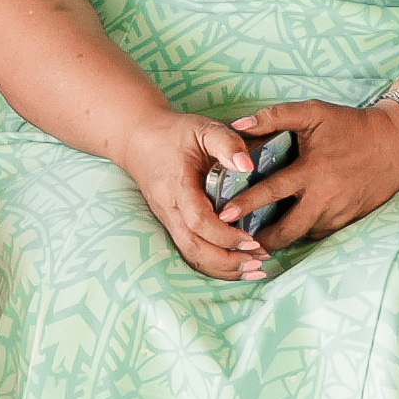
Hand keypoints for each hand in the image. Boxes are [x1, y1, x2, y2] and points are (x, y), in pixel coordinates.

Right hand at [122, 104, 280, 280]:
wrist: (138, 138)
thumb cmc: (175, 133)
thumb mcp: (203, 129)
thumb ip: (227, 144)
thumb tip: (249, 166)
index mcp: (177, 185)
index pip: (199, 221)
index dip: (226, 235)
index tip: (253, 240)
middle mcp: (168, 208)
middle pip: (194, 248)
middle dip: (228, 261)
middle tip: (260, 261)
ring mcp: (167, 219)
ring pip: (191, 255)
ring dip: (223, 268)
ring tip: (254, 269)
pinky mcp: (171, 224)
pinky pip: (190, 251)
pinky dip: (214, 264)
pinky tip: (236, 266)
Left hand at [222, 95, 398, 252]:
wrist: (395, 144)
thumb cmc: (351, 125)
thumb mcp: (314, 112)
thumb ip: (275, 116)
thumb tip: (238, 125)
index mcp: (313, 171)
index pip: (271, 193)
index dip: (245, 205)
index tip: (222, 215)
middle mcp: (324, 198)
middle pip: (285, 231)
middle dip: (259, 239)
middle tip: (237, 239)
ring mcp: (337, 214)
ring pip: (300, 237)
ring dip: (278, 238)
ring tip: (255, 237)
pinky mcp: (347, 222)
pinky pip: (317, 234)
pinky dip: (300, 232)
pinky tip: (286, 227)